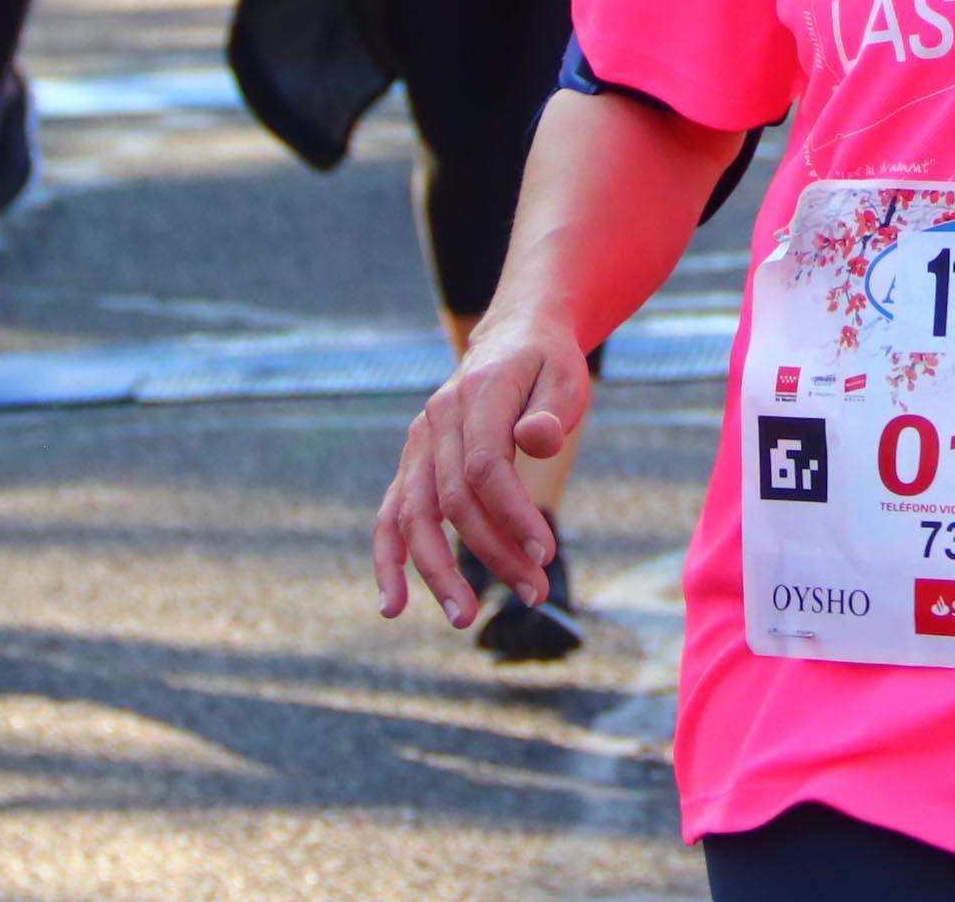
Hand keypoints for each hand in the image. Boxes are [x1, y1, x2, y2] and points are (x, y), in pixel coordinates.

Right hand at [374, 317, 592, 627]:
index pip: (485, 467)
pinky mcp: (413, 464)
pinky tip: (394, 604)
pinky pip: (391, 516)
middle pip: (452, 499)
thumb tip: (536, 440)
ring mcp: (419, 444)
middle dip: (492, 552)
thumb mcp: (566, 375)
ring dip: (437, 570)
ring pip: (414, 516)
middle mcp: (438, 420)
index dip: (512, 514)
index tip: (545, 553)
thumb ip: (553, 409)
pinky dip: (388, 560)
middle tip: (533, 593)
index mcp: (478, 394)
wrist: (514, 337)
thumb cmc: (548, 364)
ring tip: (464, 618)